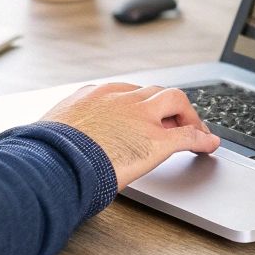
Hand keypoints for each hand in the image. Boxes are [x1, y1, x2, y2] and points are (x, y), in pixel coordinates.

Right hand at [40, 82, 219, 189]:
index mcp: (92, 95)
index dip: (139, 103)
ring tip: (195, 128)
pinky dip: (201, 139)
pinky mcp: (157, 141)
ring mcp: (141, 117)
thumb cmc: (45, 155)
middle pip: (154, 91)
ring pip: (175, 101)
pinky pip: (188, 135)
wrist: (53, 163)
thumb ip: (64, 134)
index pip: (124, 92)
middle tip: (175, 119)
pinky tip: (209, 145)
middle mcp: (120, 99)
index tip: (143, 112)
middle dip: (167, 105)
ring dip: (187, 115)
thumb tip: (56, 149)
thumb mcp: (51, 133)